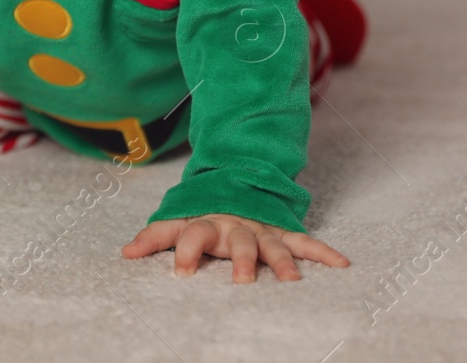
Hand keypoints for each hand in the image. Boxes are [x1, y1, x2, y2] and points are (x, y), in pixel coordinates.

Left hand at [122, 214, 349, 283]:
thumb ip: (154, 237)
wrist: (236, 183)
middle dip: (242, 260)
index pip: (193, 233)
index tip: (179, 272)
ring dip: (283, 262)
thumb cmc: (202, 213)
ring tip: (292, 282)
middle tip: (242, 281)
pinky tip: (342, 265)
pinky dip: (324, 252)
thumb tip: (124, 253)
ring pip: (274, 246)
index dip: (185, 251)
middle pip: (239, 242)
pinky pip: (306, 243)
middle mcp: (236, 226)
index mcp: (207, 223)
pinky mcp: (283, 233)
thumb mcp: (176, 221)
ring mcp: (262, 230)